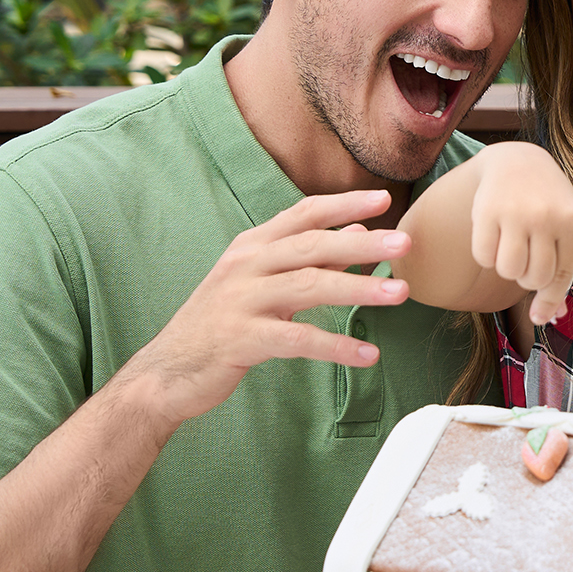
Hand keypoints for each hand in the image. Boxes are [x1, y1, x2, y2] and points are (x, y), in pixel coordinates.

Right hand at [117, 189, 414, 434]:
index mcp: (252, 246)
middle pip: (311, 245)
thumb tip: (360, 231)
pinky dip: (335, 346)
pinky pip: (297, 340)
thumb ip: (307, 257)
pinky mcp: (240, 340)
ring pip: (309, 287)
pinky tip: (368, 355)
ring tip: (401, 293)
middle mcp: (245, 265)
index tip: (385, 200)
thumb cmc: (223, 322)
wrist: (166, 371)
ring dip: (359, 289)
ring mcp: (241, 301)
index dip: (344, 204)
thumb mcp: (261, 282)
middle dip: (362, 243)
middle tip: (405, 243)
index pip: (303, 214)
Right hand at [465, 141, 572, 324]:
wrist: (518, 160)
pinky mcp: (487, 210)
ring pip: (508, 270)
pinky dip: (486, 256)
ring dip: (506, 267)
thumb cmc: (546, 202)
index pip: (560, 276)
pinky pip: (484, 257)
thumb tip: (549, 318)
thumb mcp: (564, 226)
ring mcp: (516, 212)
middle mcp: (546, 216)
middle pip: (533, 278)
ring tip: (510, 246)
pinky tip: (493, 235)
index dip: (548, 302)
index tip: (537, 318)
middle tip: (524, 259)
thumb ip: (560, 268)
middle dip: (525, 277)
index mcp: (571, 222)